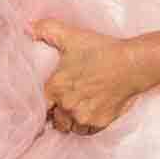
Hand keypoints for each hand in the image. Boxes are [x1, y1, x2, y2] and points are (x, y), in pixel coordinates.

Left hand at [32, 18, 151, 133]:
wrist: (132, 64)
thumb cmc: (102, 50)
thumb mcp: (71, 36)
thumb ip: (46, 30)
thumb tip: (27, 26)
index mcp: (55, 88)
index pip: (39, 106)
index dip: (43, 104)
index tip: (48, 101)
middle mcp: (67, 106)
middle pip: (54, 119)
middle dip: (57, 112)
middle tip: (65, 103)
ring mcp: (83, 117)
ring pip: (69, 127)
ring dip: (70, 121)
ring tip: (77, 109)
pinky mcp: (99, 123)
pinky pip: (85, 132)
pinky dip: (85, 125)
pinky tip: (89, 113)